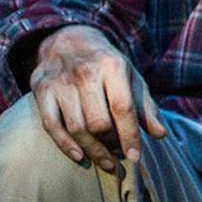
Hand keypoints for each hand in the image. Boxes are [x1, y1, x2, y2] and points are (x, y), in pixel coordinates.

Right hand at [28, 24, 166, 173]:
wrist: (69, 40)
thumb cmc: (107, 66)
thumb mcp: (131, 79)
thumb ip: (146, 107)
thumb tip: (160, 134)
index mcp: (112, 66)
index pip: (122, 107)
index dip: (129, 135)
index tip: (135, 157)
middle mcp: (85, 73)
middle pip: (99, 122)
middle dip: (111, 144)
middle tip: (119, 154)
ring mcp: (60, 82)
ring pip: (76, 127)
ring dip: (93, 150)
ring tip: (106, 161)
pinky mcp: (42, 90)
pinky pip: (51, 125)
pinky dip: (65, 145)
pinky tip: (80, 156)